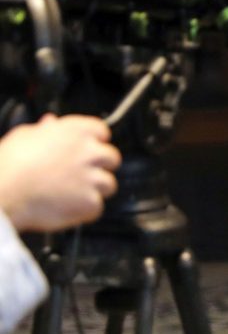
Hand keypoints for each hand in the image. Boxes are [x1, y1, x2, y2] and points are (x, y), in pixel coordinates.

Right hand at [0, 114, 121, 231]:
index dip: (94, 143)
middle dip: (99, 167)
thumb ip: (43, 129)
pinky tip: (68, 208)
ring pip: (108, 184)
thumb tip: (51, 123)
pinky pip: (97, 207)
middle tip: (80, 176)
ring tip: (72, 195)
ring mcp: (92, 177)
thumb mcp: (23, 136)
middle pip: (111, 158)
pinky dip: (85, 211)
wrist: (2, 192)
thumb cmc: (7, 165)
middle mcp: (89, 152)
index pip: (101, 132)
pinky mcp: (90, 201)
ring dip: (95, 190)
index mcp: (76, 131)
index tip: (85, 151)